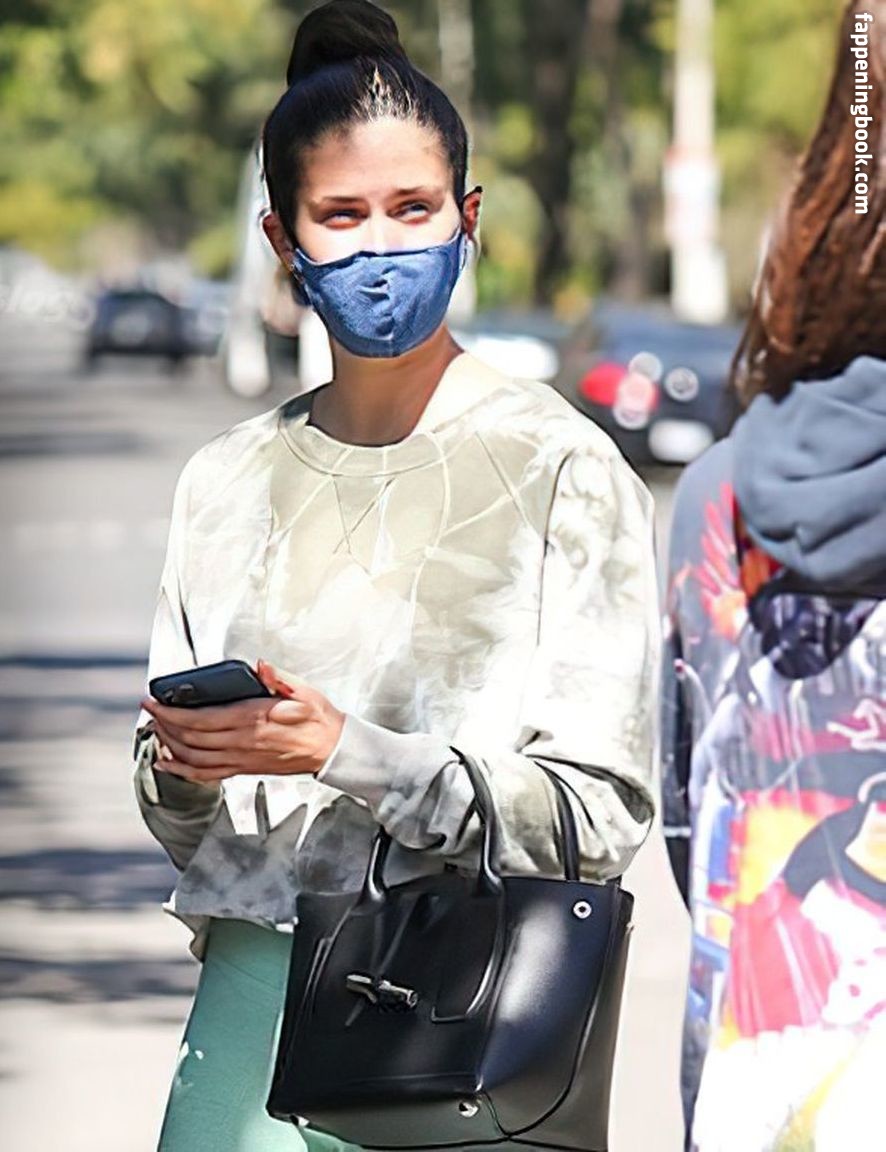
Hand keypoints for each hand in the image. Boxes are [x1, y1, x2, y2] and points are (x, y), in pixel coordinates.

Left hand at [139, 660, 344, 783]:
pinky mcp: (244, 769)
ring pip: (194, 757)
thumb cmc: (318, 718)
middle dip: (164, 724)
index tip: (153, 701)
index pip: (201, 718)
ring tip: (155, 730)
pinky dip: (182, 770)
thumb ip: (279, 678)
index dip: (172, 712)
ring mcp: (241, 759)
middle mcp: (242, 742)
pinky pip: (206, 774)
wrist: (331, 750)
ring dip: (169, 744)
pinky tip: (167, 762)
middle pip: (191, 737)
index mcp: (253, 719)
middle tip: (149, 711)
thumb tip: (261, 666)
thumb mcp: (304, 691)